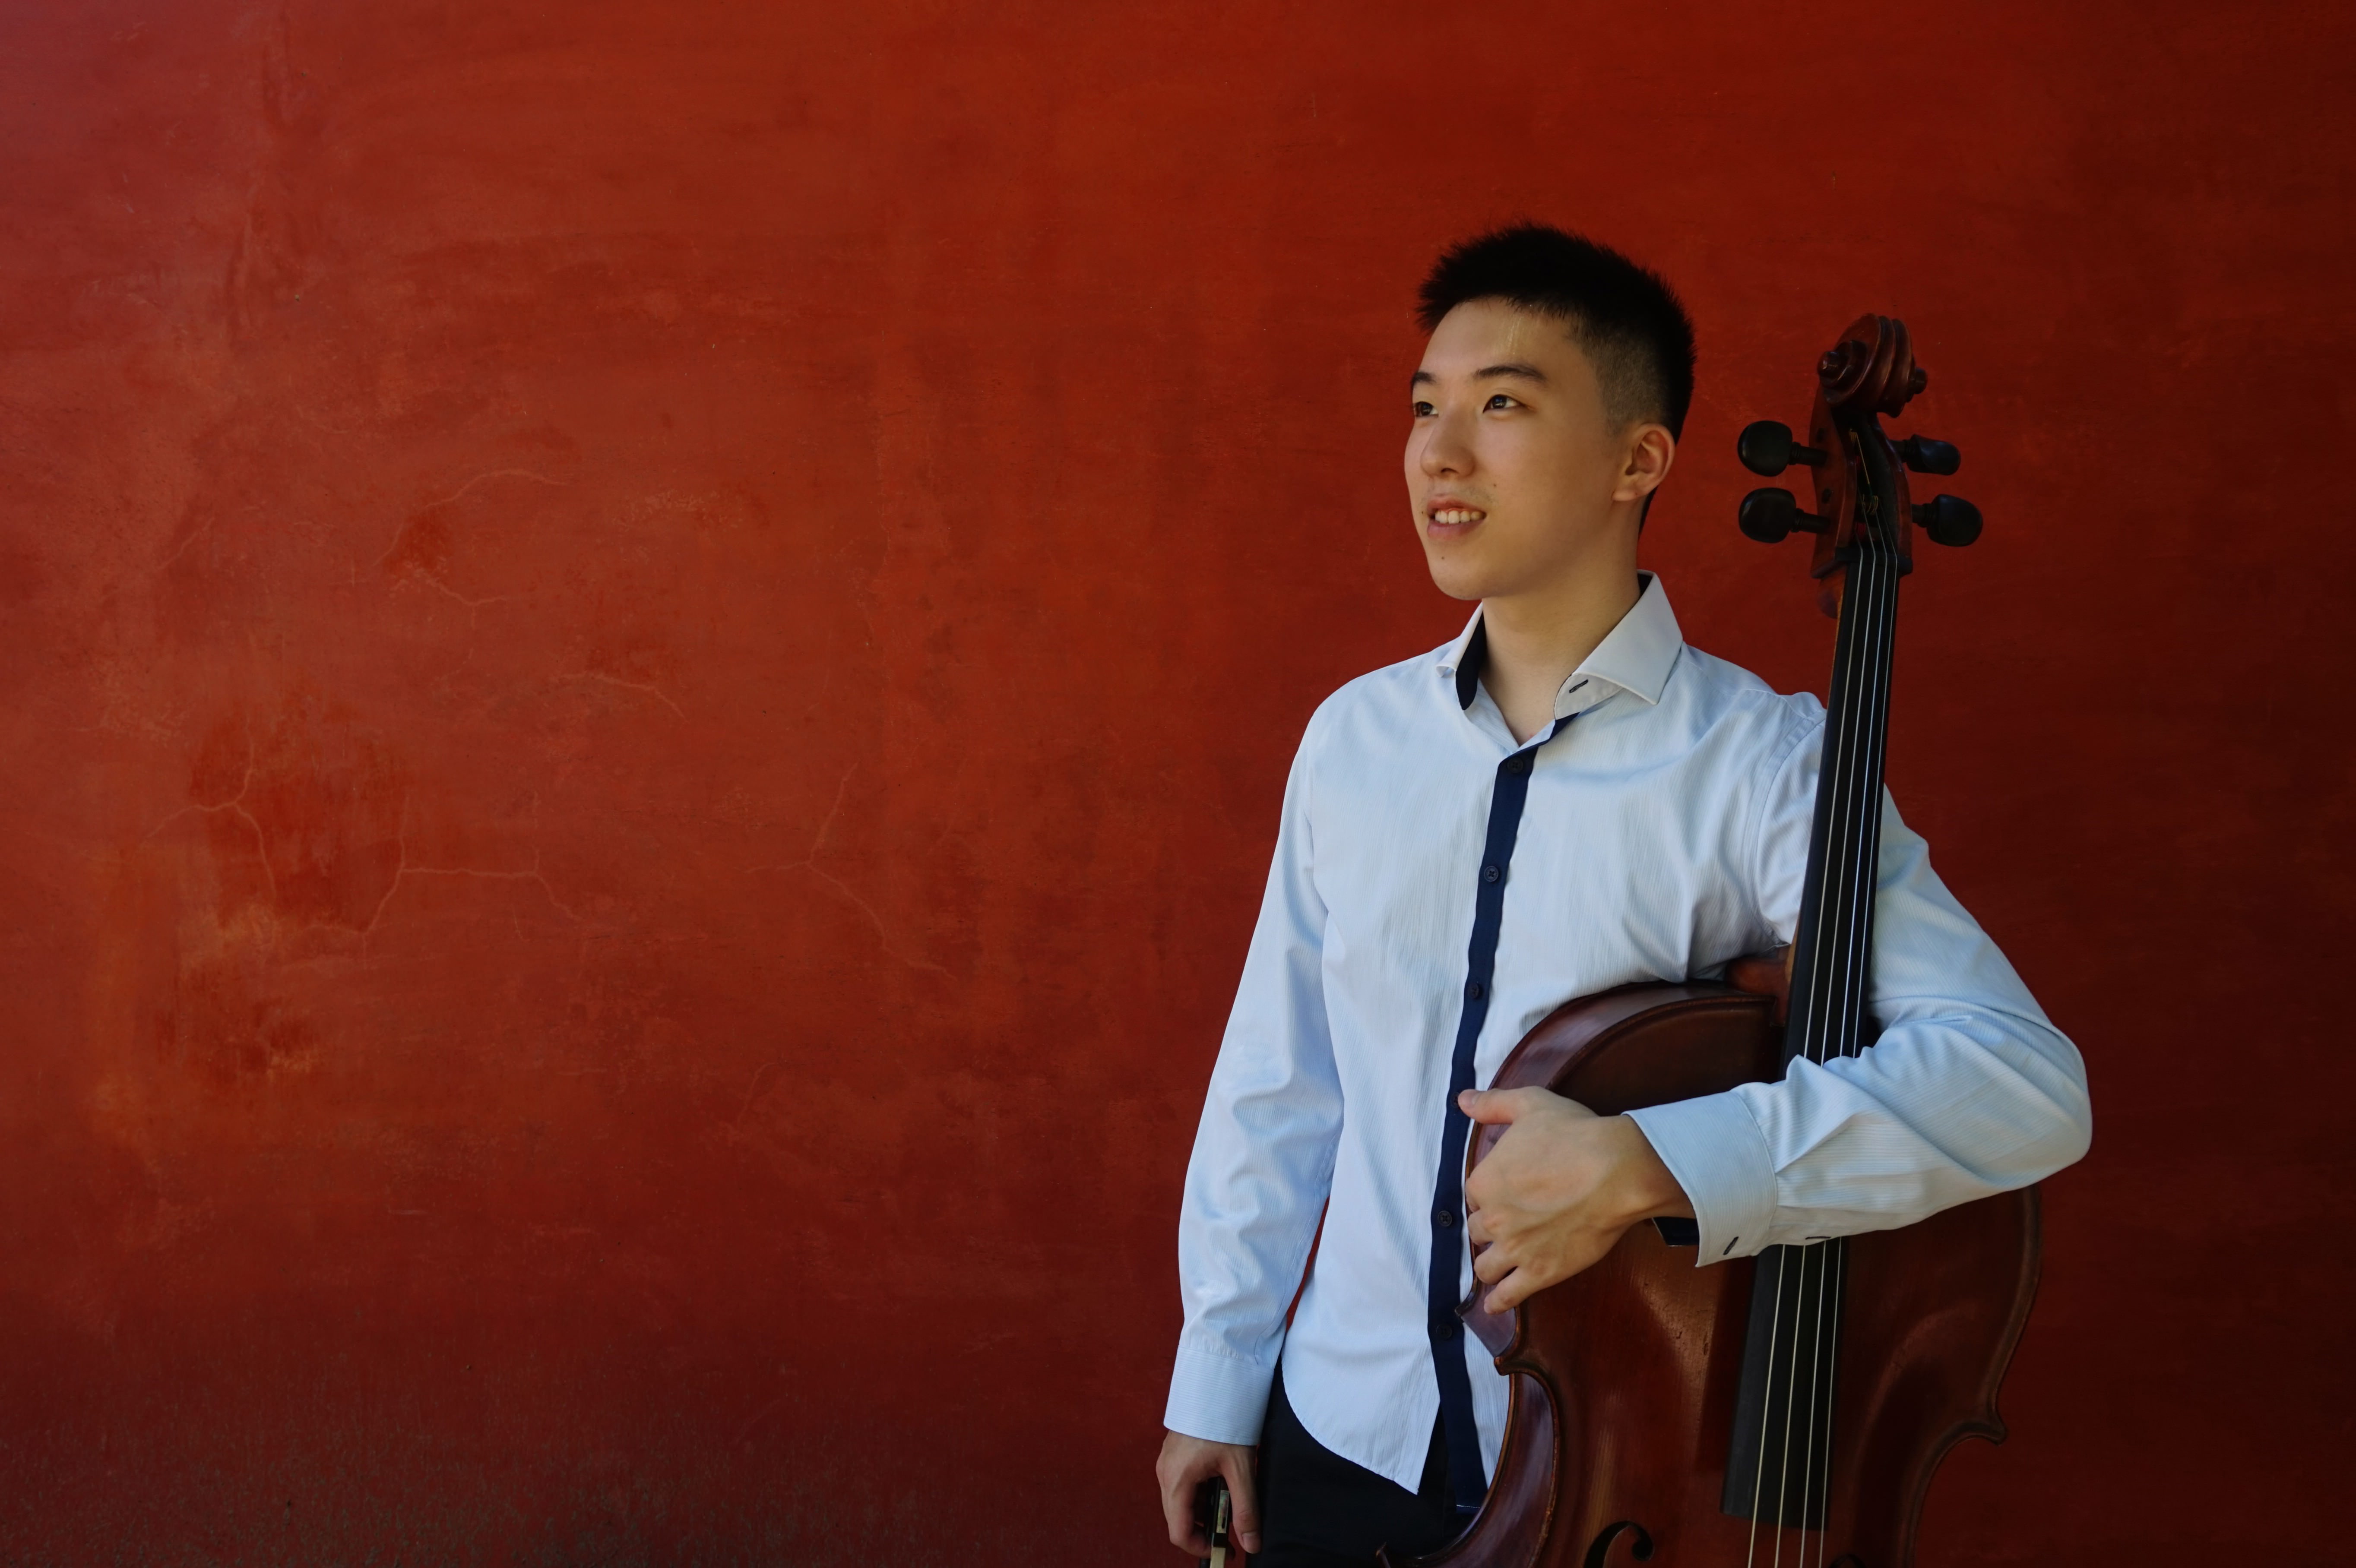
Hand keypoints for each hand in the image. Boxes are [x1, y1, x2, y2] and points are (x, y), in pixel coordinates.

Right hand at [1156, 1429, 1261, 1557]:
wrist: (1215, 1384)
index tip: (1225, 1550)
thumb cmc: (1225, 1422)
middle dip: (1204, 1530)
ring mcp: (1166, 1464)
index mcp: (1176, 1481)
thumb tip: (1251, 1544)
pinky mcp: (1173, 1456)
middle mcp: (1164, 1475)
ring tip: (1230, 1498)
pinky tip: (1220, 1481)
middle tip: (1232, 1528)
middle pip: (1178, 1520)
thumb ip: (1246, 1509)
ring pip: (1180, 1503)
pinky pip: (1181, 1486)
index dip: (1202, 1548)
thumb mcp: (1241, 1468)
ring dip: (1203, 1510)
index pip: (1179, 1533)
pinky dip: (1199, 1493)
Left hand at [1457, 1087, 1691, 1312]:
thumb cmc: (1575, 1135)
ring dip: (1491, 1262)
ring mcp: (1515, 1249)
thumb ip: (1492, 1104)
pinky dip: (1498, 1301)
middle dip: (1491, 1227)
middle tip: (1511, 1223)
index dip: (1490, 1194)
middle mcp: (1492, 1218)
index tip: (1506, 1192)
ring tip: (1501, 1260)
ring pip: (1485, 1266)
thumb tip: (1462, 1100)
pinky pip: (1507, 1295)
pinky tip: (1496, 1303)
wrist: (1617, 1171)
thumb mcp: (1530, 1104)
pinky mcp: (1540, 1273)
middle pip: (1479, 1231)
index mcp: (1484, 1180)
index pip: (1474, 1195)